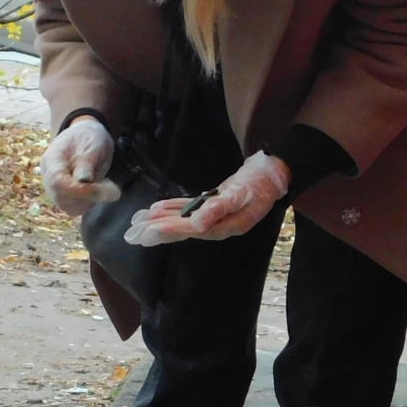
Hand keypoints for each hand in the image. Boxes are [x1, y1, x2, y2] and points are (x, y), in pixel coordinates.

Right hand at [39, 117, 119, 217]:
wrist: (85, 137)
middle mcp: (48, 178)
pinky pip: (75, 209)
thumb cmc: (88, 138)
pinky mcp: (65, 198)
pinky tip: (99, 189)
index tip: (100, 188)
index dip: (78, 190)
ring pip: (70, 207)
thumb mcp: (91, 144)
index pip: (57, 182)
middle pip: (62, 198)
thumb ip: (86, 162)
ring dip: (91, 200)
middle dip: (89, 196)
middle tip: (111, 187)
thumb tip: (84, 181)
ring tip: (105, 184)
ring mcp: (55, 190)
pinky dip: (90, 203)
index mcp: (51, 160)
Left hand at [123, 151, 290, 246]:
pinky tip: (157, 209)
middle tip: (133, 234)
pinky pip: (189, 209)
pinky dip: (173, 209)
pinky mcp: (212, 206)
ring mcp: (214, 217)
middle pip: (183, 230)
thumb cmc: (260, 182)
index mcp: (225, 226)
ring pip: (183, 220)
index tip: (149, 230)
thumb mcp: (242, 193)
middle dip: (158, 231)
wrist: (273, 172)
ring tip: (138, 223)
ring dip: (161, 220)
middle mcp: (218, 226)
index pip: (192, 230)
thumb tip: (197, 224)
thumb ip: (219, 208)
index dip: (170, 229)